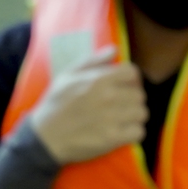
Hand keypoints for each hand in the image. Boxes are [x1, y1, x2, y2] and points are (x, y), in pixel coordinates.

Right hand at [28, 59, 145, 165]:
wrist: (45, 137)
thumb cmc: (55, 104)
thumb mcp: (68, 75)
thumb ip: (93, 60)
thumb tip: (115, 50)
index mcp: (99, 79)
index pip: (133, 73)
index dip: (131, 79)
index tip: (124, 86)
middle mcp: (109, 97)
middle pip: (140, 94)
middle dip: (132, 99)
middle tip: (121, 105)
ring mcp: (112, 118)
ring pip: (142, 113)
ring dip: (134, 116)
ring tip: (122, 119)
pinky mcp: (113, 138)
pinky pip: (139, 132)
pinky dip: (133, 133)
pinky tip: (122, 132)